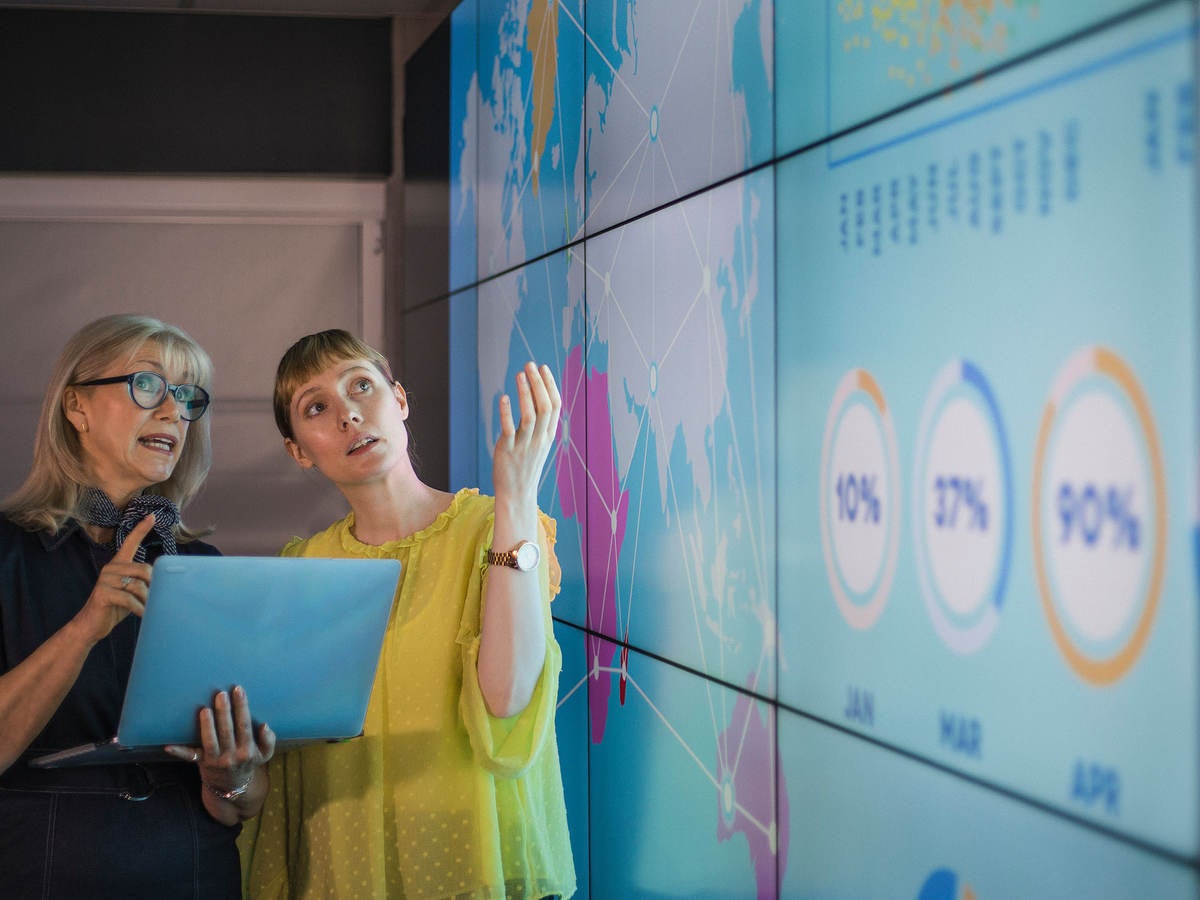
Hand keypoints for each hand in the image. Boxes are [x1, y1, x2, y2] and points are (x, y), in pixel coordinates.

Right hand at [71, 514, 155, 644]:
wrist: (90, 626)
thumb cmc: (115, 608)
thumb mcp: (132, 592)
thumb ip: (144, 583)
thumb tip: (165, 581)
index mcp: (118, 564)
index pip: (130, 543)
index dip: (141, 529)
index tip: (152, 516)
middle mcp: (111, 568)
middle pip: (145, 571)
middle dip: (153, 588)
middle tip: (154, 601)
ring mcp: (105, 580)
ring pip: (138, 586)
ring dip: (147, 601)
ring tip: (147, 611)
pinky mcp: (103, 593)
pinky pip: (129, 599)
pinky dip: (140, 609)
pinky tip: (143, 615)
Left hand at [165, 685, 274, 799]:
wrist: (232, 788)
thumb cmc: (248, 763)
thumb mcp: (264, 755)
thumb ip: (269, 740)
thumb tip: (264, 725)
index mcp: (247, 750)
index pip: (244, 725)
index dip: (242, 707)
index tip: (238, 690)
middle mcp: (231, 756)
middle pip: (227, 731)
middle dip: (224, 711)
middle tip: (221, 694)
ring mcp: (215, 760)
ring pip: (210, 741)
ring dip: (207, 726)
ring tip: (205, 710)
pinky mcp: (201, 763)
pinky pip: (189, 757)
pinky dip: (179, 752)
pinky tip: (168, 746)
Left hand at [492, 362, 561, 506]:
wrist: (516, 494)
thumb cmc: (525, 465)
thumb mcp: (537, 443)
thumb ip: (538, 423)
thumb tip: (535, 396)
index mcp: (548, 435)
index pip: (555, 406)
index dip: (550, 385)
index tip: (543, 368)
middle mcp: (539, 439)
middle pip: (545, 407)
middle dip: (538, 383)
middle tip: (530, 365)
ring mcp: (524, 445)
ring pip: (530, 416)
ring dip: (525, 393)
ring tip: (519, 374)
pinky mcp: (508, 451)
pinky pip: (509, 429)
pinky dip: (507, 412)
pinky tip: (504, 397)